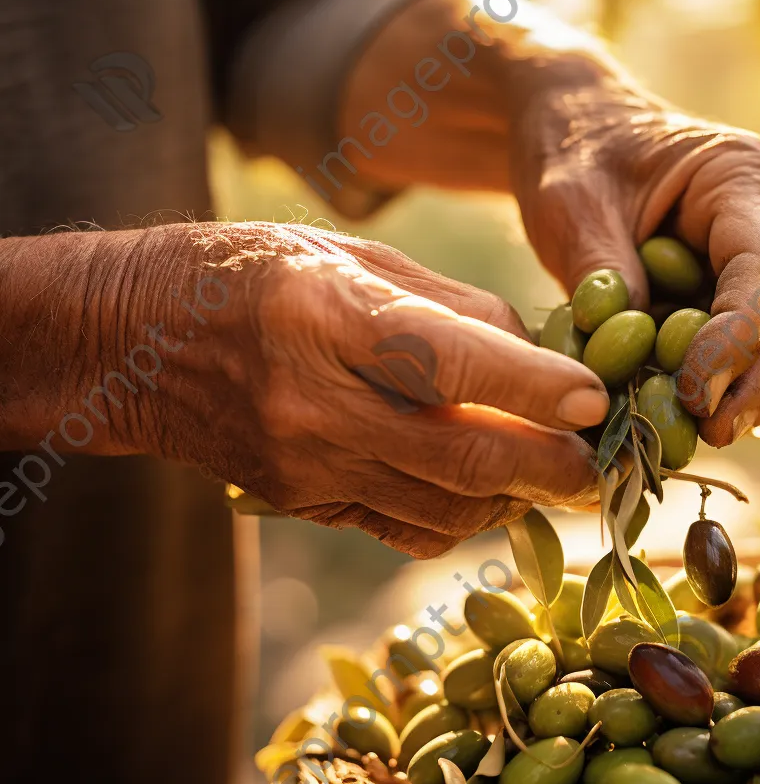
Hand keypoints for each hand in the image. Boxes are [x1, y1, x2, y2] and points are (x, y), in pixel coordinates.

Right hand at [89, 224, 607, 556]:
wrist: (136, 339)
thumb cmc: (255, 271)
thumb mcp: (353, 256)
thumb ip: (451, 305)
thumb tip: (535, 357)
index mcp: (328, 313)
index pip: (449, 361)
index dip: (532, 387)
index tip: (596, 400)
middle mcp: (314, 398)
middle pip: (459, 456)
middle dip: (548, 468)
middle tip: (598, 464)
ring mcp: (302, 462)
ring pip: (442, 507)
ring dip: (514, 498)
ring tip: (552, 473)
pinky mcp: (300, 501)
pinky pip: (403, 527)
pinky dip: (462, 515)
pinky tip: (486, 488)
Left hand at [510, 75, 759, 447]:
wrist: (581, 130)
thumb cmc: (575, 153)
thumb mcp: (571, 205)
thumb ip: (603, 277)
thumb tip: (634, 369)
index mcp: (744, 178)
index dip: (738, 342)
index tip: (697, 397)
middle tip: (709, 436)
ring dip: (756, 394)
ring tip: (692, 426)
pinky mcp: (752, 293)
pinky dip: (736, 386)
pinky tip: (682, 402)